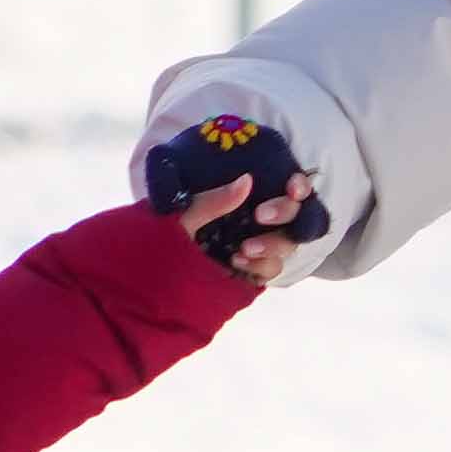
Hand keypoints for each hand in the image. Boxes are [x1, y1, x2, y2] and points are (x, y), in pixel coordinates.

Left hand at [143, 114, 329, 283]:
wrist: (151, 271)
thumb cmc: (163, 232)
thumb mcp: (183, 211)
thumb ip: (213, 200)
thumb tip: (247, 180)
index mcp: (245, 196)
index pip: (286, 186)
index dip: (298, 186)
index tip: (292, 188)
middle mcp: (258, 219)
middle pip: (295, 215)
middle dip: (284, 213)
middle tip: (262, 216)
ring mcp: (258, 245)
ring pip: (287, 244)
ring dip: (271, 245)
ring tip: (242, 250)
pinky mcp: (253, 271)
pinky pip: (272, 269)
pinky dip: (260, 266)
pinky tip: (238, 263)